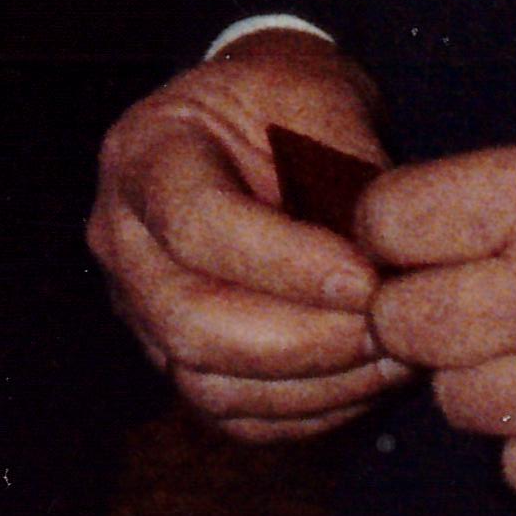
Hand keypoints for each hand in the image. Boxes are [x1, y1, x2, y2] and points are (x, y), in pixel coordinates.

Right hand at [85, 32, 401, 442]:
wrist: (260, 126)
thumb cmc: (290, 105)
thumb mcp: (319, 101)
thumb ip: (345, 178)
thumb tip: (390, 269)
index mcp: (143, 155)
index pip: (195, 225)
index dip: (285, 262)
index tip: (368, 276)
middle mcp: (121, 240)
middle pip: (189, 321)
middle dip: (302, 338)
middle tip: (388, 327)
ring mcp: (139, 309)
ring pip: (207, 382)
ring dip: (312, 384)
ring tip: (394, 358)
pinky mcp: (175, 358)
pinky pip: (233, 414)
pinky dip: (307, 411)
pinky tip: (369, 380)